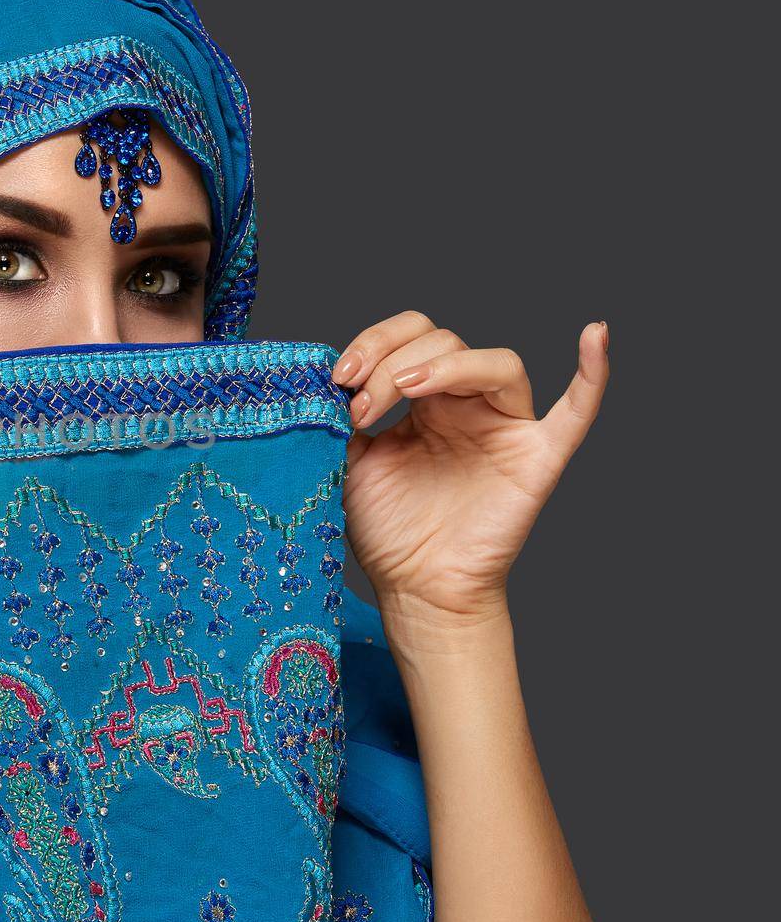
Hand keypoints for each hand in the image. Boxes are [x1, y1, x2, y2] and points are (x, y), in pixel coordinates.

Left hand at [333, 311, 608, 653]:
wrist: (416, 587)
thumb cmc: (388, 528)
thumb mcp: (351, 461)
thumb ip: (344, 417)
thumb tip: (326, 378)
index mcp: (424, 400)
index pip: (410, 338)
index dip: (375, 344)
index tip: (339, 378)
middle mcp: (467, 405)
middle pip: (446, 342)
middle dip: (395, 362)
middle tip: (361, 402)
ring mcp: (505, 428)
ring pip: (497, 363)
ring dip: (447, 364)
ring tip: (404, 387)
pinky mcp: (537, 459)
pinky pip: (577, 412)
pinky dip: (592, 373)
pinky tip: (595, 334)